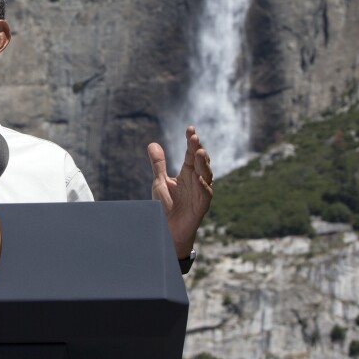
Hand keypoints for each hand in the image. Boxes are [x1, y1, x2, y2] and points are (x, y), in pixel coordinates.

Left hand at [146, 126, 213, 258]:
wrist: (168, 229)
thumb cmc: (166, 206)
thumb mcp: (160, 182)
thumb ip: (159, 164)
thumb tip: (152, 143)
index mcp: (187, 173)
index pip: (190, 154)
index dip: (191, 142)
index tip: (190, 129)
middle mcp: (196, 179)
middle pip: (200, 161)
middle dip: (198, 149)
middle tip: (194, 138)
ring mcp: (201, 191)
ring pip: (206, 174)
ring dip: (203, 164)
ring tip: (199, 152)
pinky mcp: (203, 204)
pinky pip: (205, 193)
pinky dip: (203, 185)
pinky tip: (199, 178)